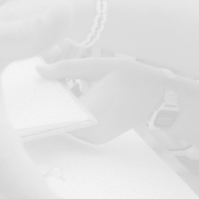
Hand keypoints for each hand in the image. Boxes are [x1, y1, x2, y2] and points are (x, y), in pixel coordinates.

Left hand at [41, 56, 166, 143]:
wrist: (159, 96)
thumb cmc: (132, 77)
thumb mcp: (99, 65)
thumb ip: (66, 67)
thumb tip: (39, 71)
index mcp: (89, 115)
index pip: (53, 104)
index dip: (44, 87)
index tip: (39, 68)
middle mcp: (89, 133)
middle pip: (58, 109)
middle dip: (53, 86)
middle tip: (53, 61)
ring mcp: (93, 137)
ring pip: (66, 114)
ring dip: (62, 94)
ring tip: (65, 67)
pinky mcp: (96, 136)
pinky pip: (76, 118)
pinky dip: (72, 102)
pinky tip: (74, 81)